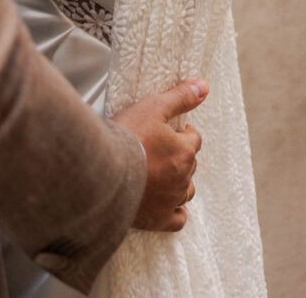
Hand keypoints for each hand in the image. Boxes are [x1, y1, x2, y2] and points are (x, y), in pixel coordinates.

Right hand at [113, 78, 206, 232]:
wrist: (102, 171)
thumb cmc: (126, 137)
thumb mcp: (153, 107)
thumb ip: (180, 97)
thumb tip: (203, 86)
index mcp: (183, 152)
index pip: (193, 139)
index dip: (182, 133)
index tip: (170, 131)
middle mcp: (182, 178)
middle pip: (189, 164)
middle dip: (179, 155)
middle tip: (159, 148)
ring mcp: (171, 200)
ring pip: (186, 191)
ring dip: (180, 181)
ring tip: (162, 172)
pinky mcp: (158, 219)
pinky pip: (178, 219)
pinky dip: (176, 211)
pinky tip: (166, 202)